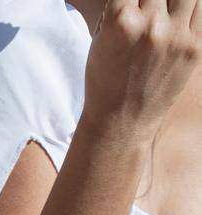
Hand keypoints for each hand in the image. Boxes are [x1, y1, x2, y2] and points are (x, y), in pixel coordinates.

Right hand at [84, 0, 201, 137]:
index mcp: (121, 21)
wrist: (122, 123)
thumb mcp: (102, 37)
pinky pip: (200, 9)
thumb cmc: (106, 79)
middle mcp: (151, 26)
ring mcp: (176, 36)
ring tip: (166, 8)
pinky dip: (190, 8)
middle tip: (150, 6)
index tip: (136, 2)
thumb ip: (121, 5)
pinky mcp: (194, 47)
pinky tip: (179, 14)